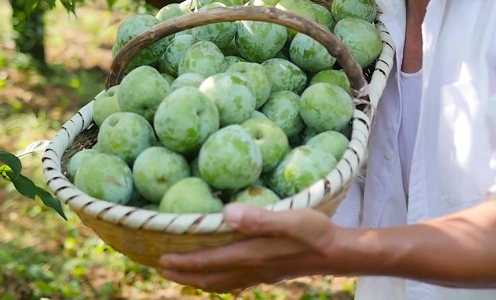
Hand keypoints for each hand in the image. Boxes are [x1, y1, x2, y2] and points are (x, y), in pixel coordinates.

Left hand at [159, 203, 342, 292]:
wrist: (335, 252)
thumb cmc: (314, 231)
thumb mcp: (289, 219)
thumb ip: (259, 219)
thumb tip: (227, 213)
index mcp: (250, 254)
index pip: (208, 261)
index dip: (183, 261)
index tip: (160, 258)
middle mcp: (250, 267)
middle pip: (208, 276)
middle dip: (183, 273)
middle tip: (160, 267)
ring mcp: (258, 273)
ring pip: (220, 282)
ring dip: (197, 279)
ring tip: (180, 273)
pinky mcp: (267, 272)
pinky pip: (234, 281)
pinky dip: (217, 280)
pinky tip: (217, 275)